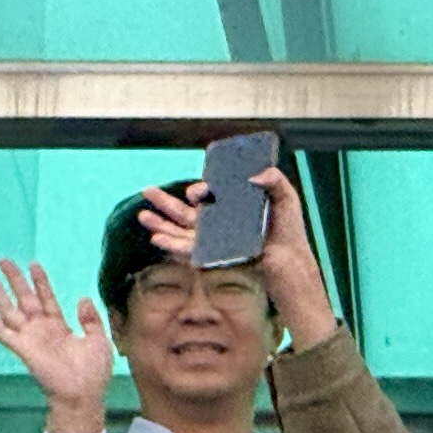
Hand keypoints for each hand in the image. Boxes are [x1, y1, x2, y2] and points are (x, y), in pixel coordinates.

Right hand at [0, 261, 113, 432]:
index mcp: (59, 326)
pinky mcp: (23, 349)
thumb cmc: (93, 371)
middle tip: (4, 261)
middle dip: (15, 280)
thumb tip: (83, 299)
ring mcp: (31, 338)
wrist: (84, 394)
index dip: (40, 282)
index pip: (47, 298)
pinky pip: (4, 333)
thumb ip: (91, 319)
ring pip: (10, 311)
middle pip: (25, 298)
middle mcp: (42, 329)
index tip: (34, 264)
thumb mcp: (98, 339)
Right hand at [138, 163, 334, 345]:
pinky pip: (188, 249)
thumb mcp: (285, 197)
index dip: (200, 190)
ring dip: (160, 224)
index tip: (200, 192)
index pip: (207, 194)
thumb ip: (274, 180)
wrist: (291, 258)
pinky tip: (157, 239)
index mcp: (228, 204)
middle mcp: (216, 221)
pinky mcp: (213, 254)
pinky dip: (172, 244)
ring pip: (179, 229)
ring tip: (142, 216)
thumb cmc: (288, 228)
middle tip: (147, 191)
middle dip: (164, 202)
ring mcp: (212, 239)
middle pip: (184, 210)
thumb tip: (256, 174)